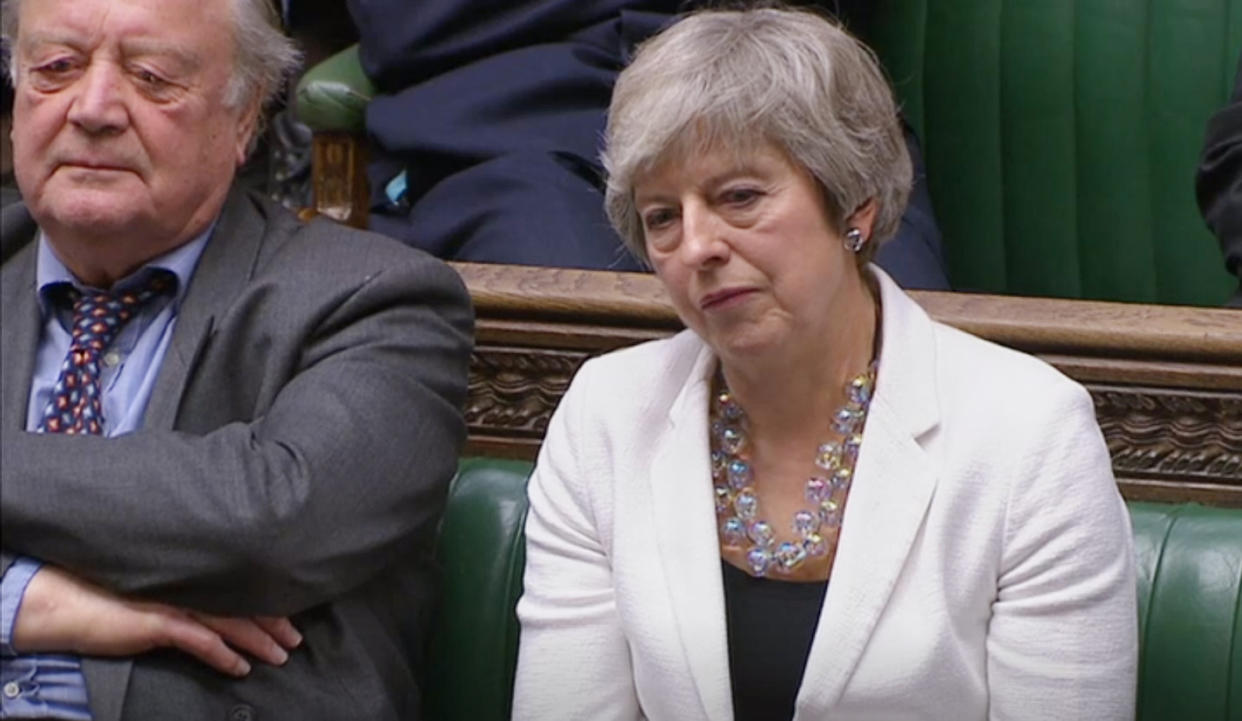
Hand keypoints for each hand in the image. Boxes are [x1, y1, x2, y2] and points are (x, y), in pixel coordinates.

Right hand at [11, 565, 302, 675]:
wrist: (69, 600)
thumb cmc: (112, 592)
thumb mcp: (158, 586)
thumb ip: (188, 590)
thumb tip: (218, 604)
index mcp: (193, 572)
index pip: (239, 585)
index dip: (267, 600)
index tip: (291, 611)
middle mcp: (191, 583)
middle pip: (243, 602)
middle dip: (274, 621)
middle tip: (297, 638)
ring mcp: (177, 601)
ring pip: (230, 621)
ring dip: (259, 641)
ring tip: (281, 655)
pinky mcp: (160, 622)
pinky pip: (201, 641)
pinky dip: (224, 655)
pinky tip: (240, 668)